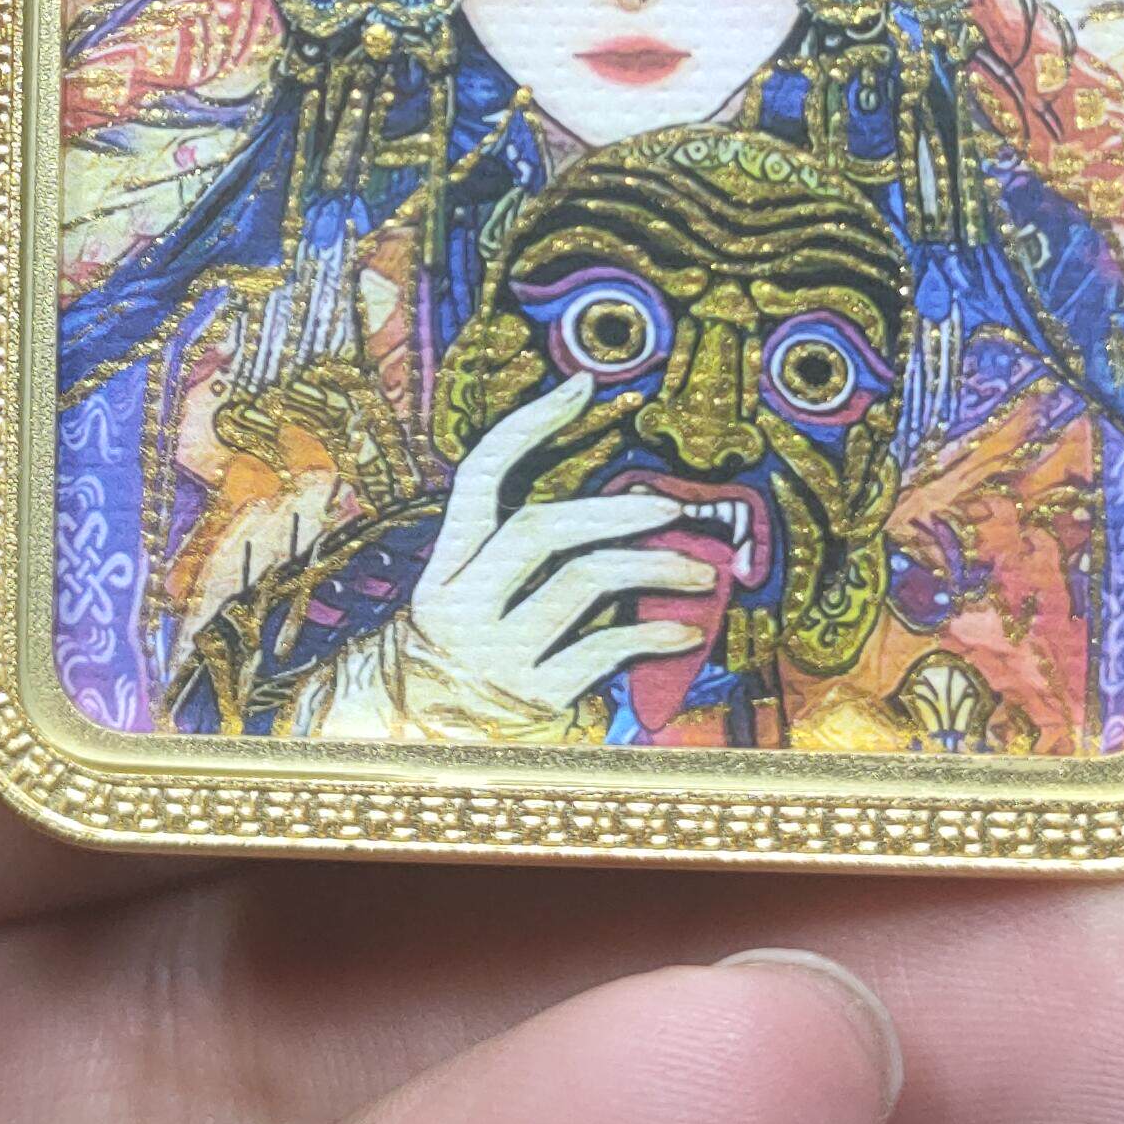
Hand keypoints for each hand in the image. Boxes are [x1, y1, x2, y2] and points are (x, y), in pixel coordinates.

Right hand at [405, 371, 713, 709]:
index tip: (583, 387)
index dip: (531, 425)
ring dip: (652, 569)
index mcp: (446, 564)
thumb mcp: (466, 594)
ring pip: (582, 584)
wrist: (421, 737)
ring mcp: (496, 651)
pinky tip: (685, 631)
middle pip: (540, 529)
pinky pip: (604, 651)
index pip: (481, 475)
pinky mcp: (534, 696)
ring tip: (701, 572)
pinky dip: (652, 635)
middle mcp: (463, 602)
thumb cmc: (463, 652)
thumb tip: (611, 500)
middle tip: (674, 506)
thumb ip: (510, 549)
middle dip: (616, 511)